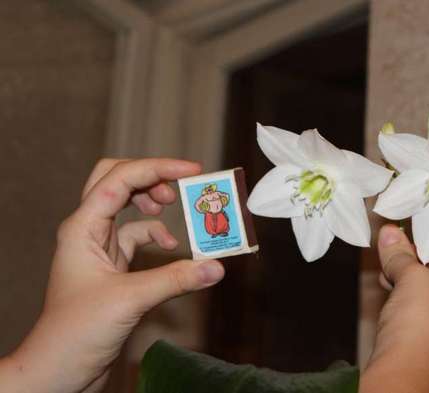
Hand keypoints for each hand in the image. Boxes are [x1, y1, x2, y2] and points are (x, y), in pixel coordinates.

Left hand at [0, 159, 224, 392]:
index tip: (192, 171)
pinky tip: (170, 246)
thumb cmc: (74, 333)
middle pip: (117, 181)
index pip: (119, 179)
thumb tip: (215, 266)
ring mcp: (100, 248)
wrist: (57, 370)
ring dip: (153, 202)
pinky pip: (137, 236)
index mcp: (82, 227)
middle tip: (180, 186)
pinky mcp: (113, 267)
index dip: (157, 168)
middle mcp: (89, 230)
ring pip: (127, 207)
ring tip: (176, 207)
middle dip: (150, 176)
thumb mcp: (128, 301)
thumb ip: (174, 279)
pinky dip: (157, 234)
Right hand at [360, 225, 428, 392]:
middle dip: (422, 290)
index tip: (406, 261)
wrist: (405, 380)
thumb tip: (390, 233)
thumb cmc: (421, 327)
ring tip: (396, 308)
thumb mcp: (411, 280)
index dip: (427, 264)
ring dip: (423, 315)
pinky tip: (403, 336)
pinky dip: (424, 342)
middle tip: (396, 282)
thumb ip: (402, 256)